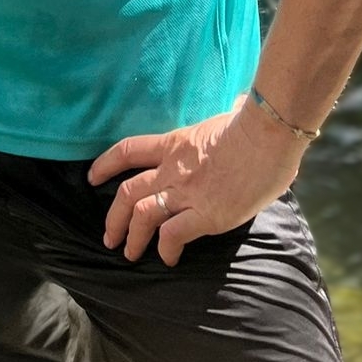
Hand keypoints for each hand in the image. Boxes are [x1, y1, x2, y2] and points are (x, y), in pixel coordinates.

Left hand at [88, 98, 304, 266]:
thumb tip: (241, 102)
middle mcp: (173, 169)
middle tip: (109, 236)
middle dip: (113, 217)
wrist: (268, 135)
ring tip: (129, 254)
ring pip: (142, 215)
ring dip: (132, 238)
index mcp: (175, 144)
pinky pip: (173, 235)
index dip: (106, 164)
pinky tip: (169, 259)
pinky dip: (166, 249)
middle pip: (127, 191)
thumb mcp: (227, 116)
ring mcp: (187, 192)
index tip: (93, 177)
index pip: (128, 150)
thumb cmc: (254, 124)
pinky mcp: (206, 214)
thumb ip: (223, 117)